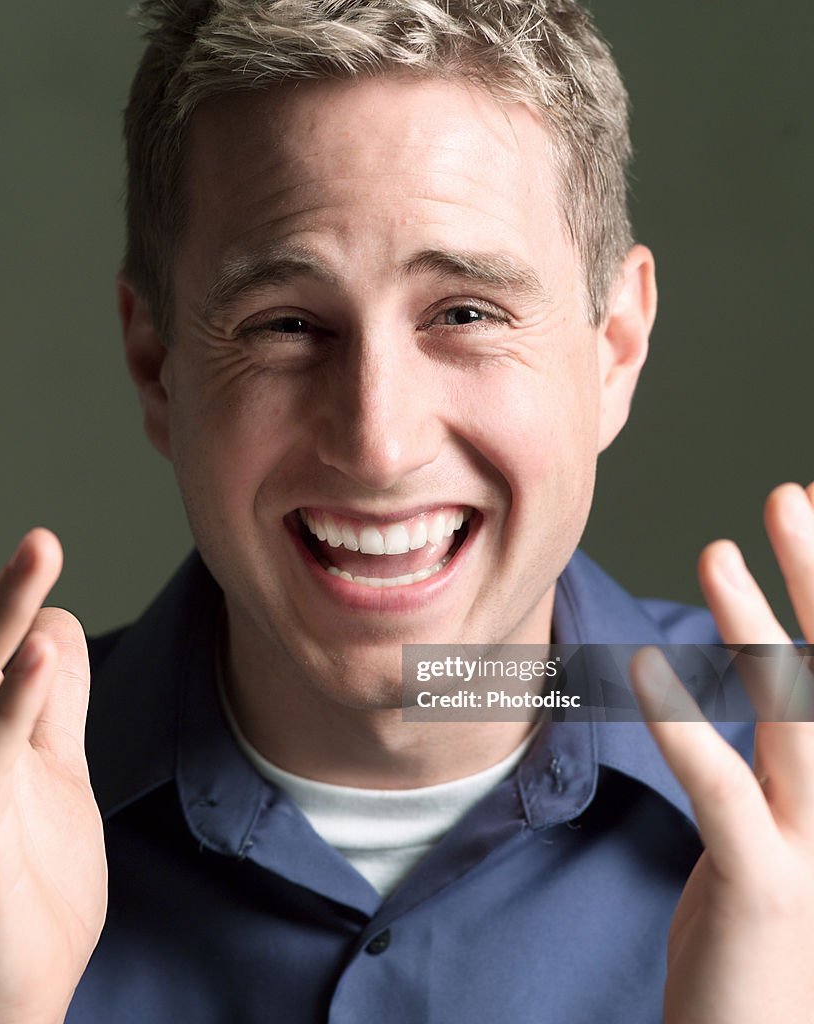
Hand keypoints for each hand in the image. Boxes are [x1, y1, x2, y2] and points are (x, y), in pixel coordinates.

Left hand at [631, 483, 813, 1023]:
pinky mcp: (768, 888)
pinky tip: (641, 667)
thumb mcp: (784, 828)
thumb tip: (770, 667)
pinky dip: (684, 723)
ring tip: (716, 553)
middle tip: (793, 495)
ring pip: (801, 718)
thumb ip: (781, 752)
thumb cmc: (775, 935)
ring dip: (756, 628)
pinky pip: (723, 789)